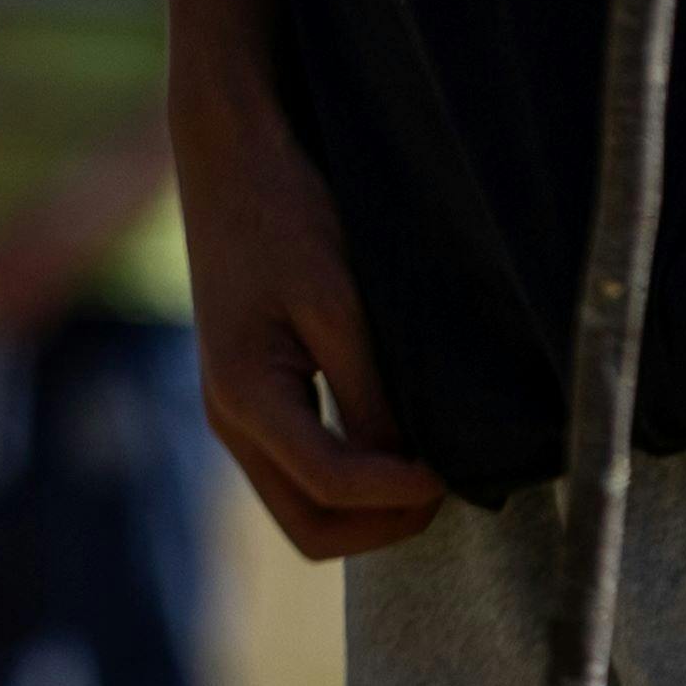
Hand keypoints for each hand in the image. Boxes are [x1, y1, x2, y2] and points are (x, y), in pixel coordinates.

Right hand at [175, 89, 444, 559]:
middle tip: (445, 483)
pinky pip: (299, 469)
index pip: (332, 488)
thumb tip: (411, 470)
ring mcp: (231, 410)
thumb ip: (371, 396)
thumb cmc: (286, 215)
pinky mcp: (247, 394)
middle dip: (386, 524)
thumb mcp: (341, 303)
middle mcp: (228, 418)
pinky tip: (393, 436)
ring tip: (427, 463)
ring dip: (368, 506)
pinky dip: (350, 478)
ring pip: (304, 506)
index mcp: (245, 395)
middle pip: (310, 530)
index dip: (404, 494)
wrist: (230, 155)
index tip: (457, 470)